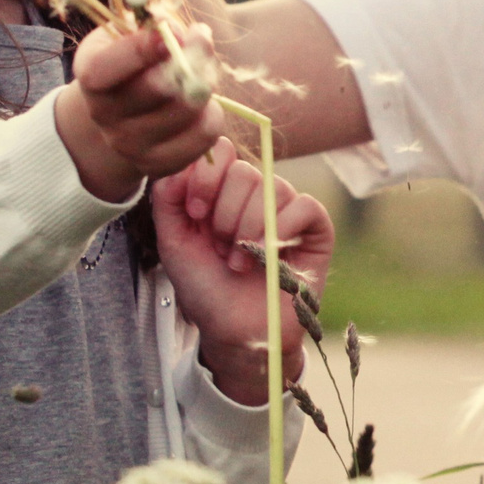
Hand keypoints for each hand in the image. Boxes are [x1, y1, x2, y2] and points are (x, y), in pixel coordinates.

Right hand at [63, 20, 227, 188]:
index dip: (138, 50)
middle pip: (157, 88)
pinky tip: (203, 107)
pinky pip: (203, 137)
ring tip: (200, 75)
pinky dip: (213, 115)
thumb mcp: (131, 34)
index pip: (104, 69)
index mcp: (91, 76)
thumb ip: (153, 28)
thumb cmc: (132, 62)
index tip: (168, 35)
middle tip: (202, 40)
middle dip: (190, 59)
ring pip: (188, 110)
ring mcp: (128, 145)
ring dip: (206, 85)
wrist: (122, 113)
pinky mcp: (157, 165)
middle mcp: (103, 115)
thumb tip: (181, 36)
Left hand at [154, 137, 334, 404]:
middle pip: (244, 171)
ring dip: (249, 229)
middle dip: (225, 215)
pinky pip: (303, 205)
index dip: (206, 176)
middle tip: (221, 248)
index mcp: (223, 192)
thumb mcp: (174, 242)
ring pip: (272, 188)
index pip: (222, 152)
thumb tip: (181, 161)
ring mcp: (287, 209)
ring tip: (240, 261)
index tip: (195, 212)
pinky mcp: (315, 227)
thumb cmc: (206, 289)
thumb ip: (168, 198)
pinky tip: (268, 256)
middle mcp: (256, 195)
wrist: (234, 332)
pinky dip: (281, 229)